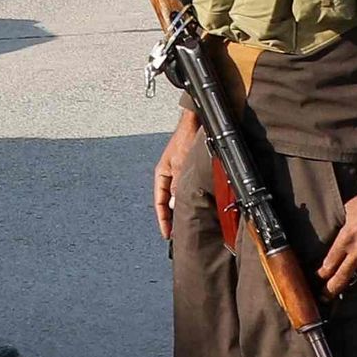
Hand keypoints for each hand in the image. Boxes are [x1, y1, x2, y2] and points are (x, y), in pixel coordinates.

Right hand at [152, 109, 199, 239]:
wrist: (196, 122)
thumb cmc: (184, 138)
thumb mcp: (180, 165)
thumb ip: (176, 185)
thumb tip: (173, 205)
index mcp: (162, 174)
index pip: (159, 202)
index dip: (163, 219)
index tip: (167, 234)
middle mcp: (169, 175)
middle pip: (168, 202)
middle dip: (172, 218)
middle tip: (178, 234)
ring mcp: (179, 173)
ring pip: (178, 197)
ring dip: (182, 209)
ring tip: (187, 224)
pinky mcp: (189, 171)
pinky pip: (187, 190)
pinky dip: (190, 200)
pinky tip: (197, 206)